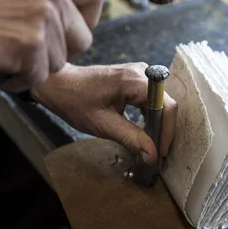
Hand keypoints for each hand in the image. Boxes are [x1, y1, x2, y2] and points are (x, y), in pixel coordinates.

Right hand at [0, 0, 104, 90]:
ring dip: (35, 67)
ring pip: (62, 62)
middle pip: (84, 38)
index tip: (69, 29)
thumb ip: (49, 2)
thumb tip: (80, 27)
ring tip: (6, 52)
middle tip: (28, 49)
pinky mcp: (30, 44)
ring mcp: (42, 17)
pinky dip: (20, 80)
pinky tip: (0, 64)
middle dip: (61, 52)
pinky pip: (40, 77)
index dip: (88, 17)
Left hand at [30, 63, 177, 163]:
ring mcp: (138, 73)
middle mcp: (141, 72)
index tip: (161, 151)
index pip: (166, 105)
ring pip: (159, 101)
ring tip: (149, 144)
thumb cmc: (75, 101)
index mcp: (134, 80)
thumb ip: (131, 139)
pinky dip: (149, 114)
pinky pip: (150, 98)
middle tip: (155, 152)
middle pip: (165, 102)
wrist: (59, 84)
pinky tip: (142, 130)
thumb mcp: (103, 124)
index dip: (168, 130)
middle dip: (163, 128)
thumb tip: (152, 155)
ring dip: (156, 123)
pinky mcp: (134, 77)